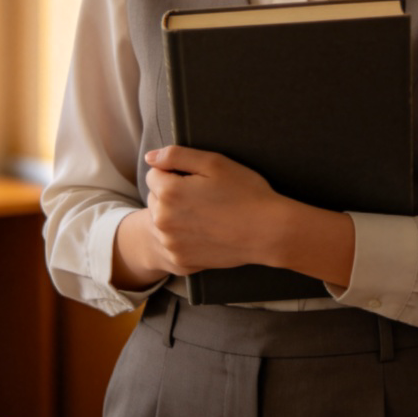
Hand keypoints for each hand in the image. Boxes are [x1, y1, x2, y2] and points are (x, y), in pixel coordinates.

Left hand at [143, 145, 281, 273]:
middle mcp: (163, 220)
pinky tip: (205, 231)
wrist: (267, 232)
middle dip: (171, 193)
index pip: (153, 174)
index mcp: (169, 192)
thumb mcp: (214, 162)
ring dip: (174, 215)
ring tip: (205, 214)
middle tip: (203, 196)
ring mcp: (170, 243)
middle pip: (154, 197)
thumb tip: (150, 157)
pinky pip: (171, 241)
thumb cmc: (244, 192)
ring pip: (161, 221)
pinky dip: (182, 236)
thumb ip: (176, 155)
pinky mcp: (180, 260)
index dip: (175, 172)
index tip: (198, 179)